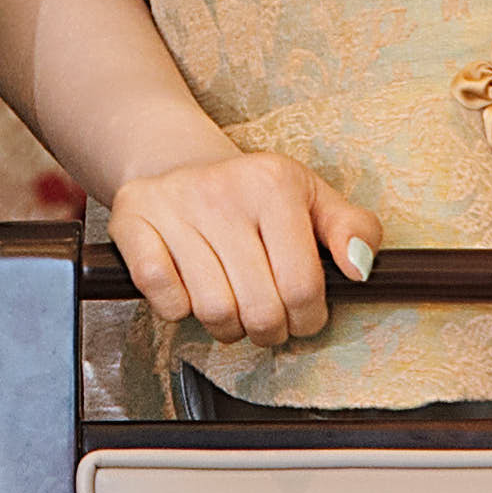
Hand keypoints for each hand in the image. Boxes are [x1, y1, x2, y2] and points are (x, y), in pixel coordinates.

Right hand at [111, 147, 380, 347]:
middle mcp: (222, 190)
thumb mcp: (313, 199)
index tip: (303, 316)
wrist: (180, 163)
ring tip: (232, 305)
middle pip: (260, 308)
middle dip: (270, 330)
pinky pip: (163, 298)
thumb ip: (354, 231)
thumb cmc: (254, 194)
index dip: (308, 318)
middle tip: (267, 319)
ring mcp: (174, 205)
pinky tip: (190, 291)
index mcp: (273, 182)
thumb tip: (359, 268)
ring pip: (212, 310)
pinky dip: (179, 310)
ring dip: (227, 326)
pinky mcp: (132, 222)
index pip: (303, 286)